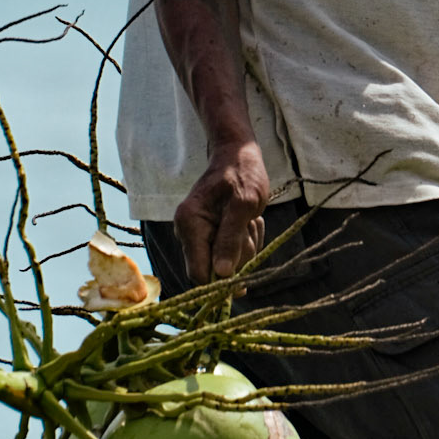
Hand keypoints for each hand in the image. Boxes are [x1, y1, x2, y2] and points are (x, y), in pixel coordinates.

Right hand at [174, 139, 269, 286]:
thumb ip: (231, 238)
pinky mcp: (211, 235)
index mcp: (189, 223)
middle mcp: (188, 232)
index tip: (244, 282)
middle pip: (214, 269)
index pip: (198, 272)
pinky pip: (232, 252)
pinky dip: (245, 240)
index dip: (220, 283)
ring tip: (250, 220)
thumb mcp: (243, 204)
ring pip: (227, 262)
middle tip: (249, 228)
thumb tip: (221, 273)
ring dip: (246, 246)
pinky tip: (248, 221)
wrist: (237, 155)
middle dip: (238, 255)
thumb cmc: (242, 174)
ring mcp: (199, 234)